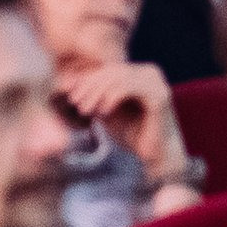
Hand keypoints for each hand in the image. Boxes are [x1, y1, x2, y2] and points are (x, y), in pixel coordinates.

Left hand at [57, 62, 185, 181]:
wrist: (156, 157)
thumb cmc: (131, 134)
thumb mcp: (106, 110)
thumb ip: (93, 95)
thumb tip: (67, 81)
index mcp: (140, 72)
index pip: (109, 69)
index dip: (88, 81)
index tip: (70, 96)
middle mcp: (151, 72)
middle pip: (113, 71)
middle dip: (90, 87)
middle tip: (75, 103)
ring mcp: (157, 82)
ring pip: (119, 78)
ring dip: (97, 93)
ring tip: (85, 110)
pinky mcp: (159, 95)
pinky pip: (129, 88)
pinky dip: (112, 98)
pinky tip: (102, 113)